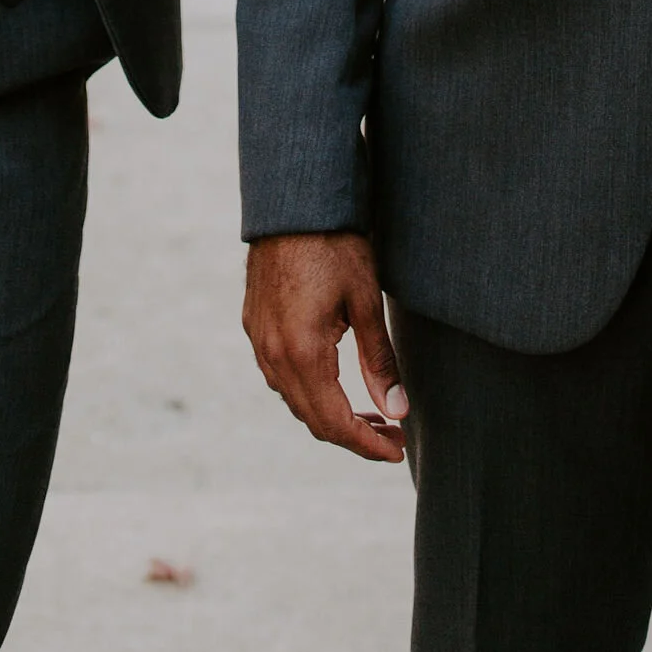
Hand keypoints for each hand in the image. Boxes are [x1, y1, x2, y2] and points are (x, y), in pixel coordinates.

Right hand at [243, 232, 406, 463]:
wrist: (292, 200)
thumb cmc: (334, 244)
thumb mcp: (365, 300)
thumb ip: (378, 361)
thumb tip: (397, 412)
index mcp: (302, 351)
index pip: (335, 422)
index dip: (367, 445)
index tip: (397, 451)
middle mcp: (272, 353)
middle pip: (312, 418)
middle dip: (352, 434)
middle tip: (391, 433)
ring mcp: (259, 339)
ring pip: (293, 400)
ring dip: (329, 414)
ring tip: (369, 411)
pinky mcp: (254, 324)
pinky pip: (278, 376)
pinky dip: (308, 390)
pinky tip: (334, 381)